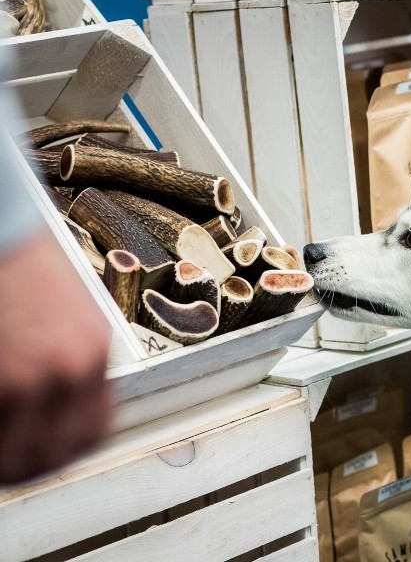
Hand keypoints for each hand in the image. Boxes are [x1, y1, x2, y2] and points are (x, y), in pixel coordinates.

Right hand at [0, 230, 111, 483]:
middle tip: (5, 459)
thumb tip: (46, 401)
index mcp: (91, 349)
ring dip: (0, 457)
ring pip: (12, 455)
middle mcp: (68, 368)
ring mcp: (25, 378)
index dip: (63, 450)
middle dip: (24, 464)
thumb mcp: (61, 306)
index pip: (94, 431)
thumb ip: (62, 356)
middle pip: (52, 455)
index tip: (41, 452)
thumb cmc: (14, 253)